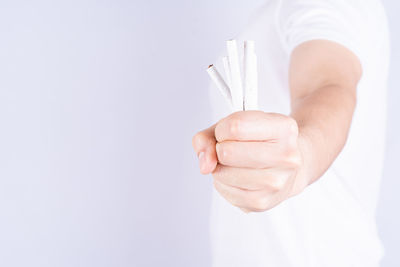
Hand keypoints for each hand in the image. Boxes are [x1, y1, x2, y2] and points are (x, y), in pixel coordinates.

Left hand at [192, 111, 308, 211]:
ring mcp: (276, 182)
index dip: (222, 130)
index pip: (235, 127)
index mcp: (283, 128)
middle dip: (221, 150)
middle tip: (233, 149)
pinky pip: (225, 191)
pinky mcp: (262, 202)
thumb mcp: (235, 125)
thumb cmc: (260, 142)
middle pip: (227, 152)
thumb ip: (209, 137)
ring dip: (221, 168)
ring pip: (223, 173)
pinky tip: (237, 177)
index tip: (228, 133)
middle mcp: (285, 156)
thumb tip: (206, 163)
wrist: (286, 168)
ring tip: (236, 164)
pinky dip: (223, 183)